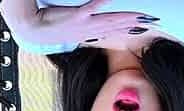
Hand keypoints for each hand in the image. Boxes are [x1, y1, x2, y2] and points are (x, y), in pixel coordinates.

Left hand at [27, 0, 156, 44]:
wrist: (33, 29)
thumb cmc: (50, 28)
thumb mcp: (71, 30)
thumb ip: (86, 27)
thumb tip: (98, 26)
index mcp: (88, 33)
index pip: (113, 31)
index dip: (130, 29)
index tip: (145, 26)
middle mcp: (88, 30)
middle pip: (116, 26)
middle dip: (134, 24)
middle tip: (150, 21)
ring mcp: (82, 24)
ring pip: (108, 20)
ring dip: (124, 17)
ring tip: (138, 15)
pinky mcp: (74, 16)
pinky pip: (90, 8)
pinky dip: (100, 3)